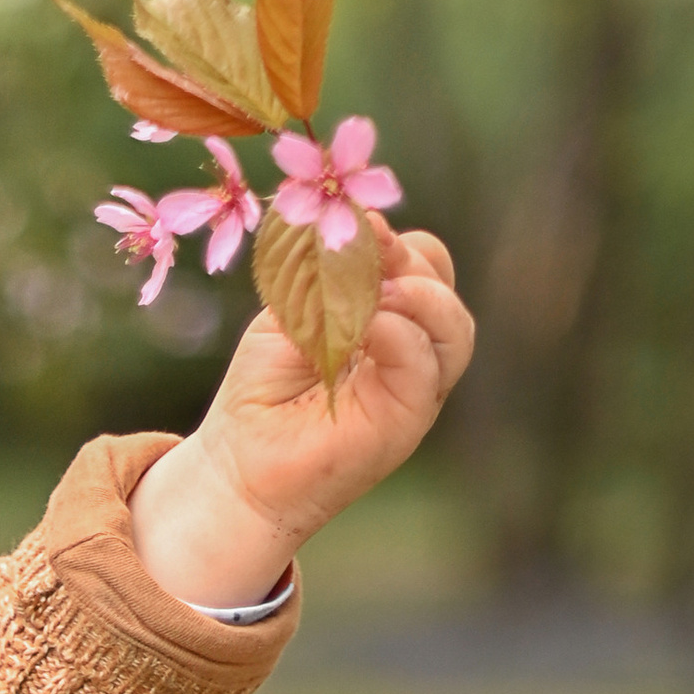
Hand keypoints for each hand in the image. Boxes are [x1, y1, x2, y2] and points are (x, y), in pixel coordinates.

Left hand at [129, 228, 474, 609]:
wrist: (239, 465)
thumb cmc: (262, 391)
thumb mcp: (293, 312)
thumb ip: (331, 274)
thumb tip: (370, 228)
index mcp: (389, 322)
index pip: (423, 264)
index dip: (396, 241)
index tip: (357, 231)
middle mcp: (411, 354)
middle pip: (444, 287)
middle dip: (408, 261)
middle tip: (362, 259)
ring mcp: (415, 389)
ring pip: (454, 326)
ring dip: (416, 296)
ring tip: (369, 295)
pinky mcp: (407, 418)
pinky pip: (425, 363)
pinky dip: (398, 333)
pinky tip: (362, 328)